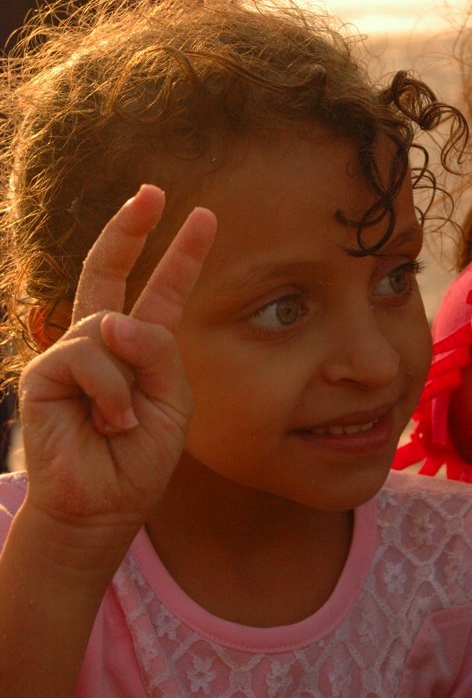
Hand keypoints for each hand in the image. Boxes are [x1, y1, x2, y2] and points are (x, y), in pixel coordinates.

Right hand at [18, 184, 215, 562]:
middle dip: (131, 230)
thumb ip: (158, 353)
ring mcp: (70, 353)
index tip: (201, 217)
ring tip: (126, 421)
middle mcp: (103, 343)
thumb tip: (113, 318)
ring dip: (127, 376)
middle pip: (108, 272)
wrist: (103, 506)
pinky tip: (108, 421)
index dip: (180, 256)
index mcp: (140, 350)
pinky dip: (108, 390)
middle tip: (154, 191)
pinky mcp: (44, 372)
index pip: (160, 292)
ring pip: (108, 326)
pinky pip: (85, 354)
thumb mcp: (173, 402)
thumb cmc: (139, 460)